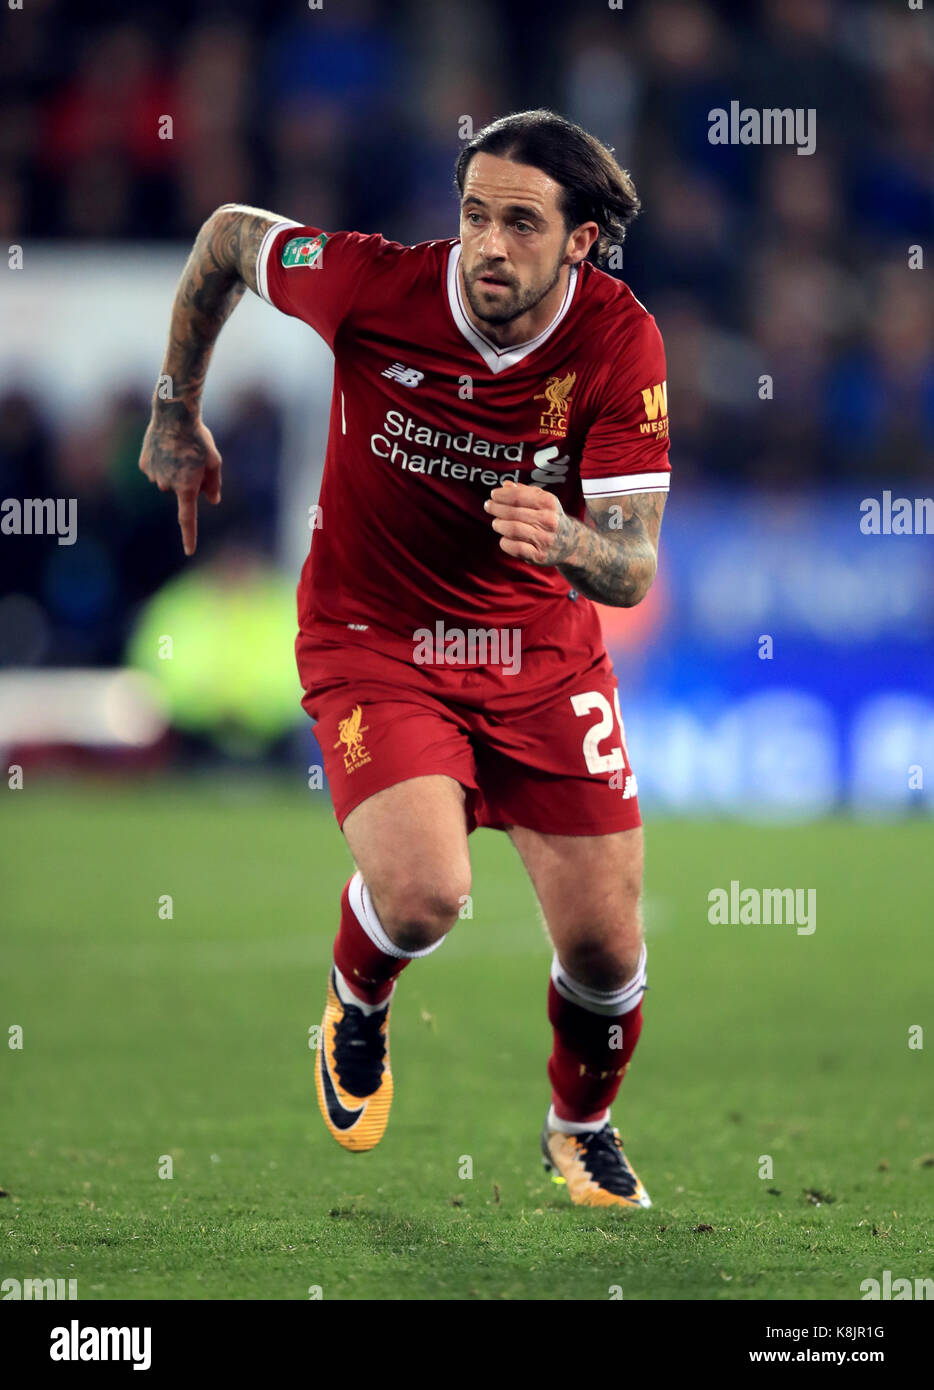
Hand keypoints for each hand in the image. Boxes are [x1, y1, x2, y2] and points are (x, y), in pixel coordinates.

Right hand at [139, 408, 222, 555]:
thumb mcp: (214, 461)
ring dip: (175, 470)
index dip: (189, 536)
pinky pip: (156, 469)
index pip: (187, 519)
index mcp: (186, 488)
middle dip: (189, 481)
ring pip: (167, 480)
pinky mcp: (144, 464)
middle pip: (181, 491)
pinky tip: (166, 446)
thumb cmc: (198, 438)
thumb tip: (212, 500)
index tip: (189, 551)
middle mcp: (167, 485)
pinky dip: (162, 462)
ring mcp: (153, 475)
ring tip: (180, 449)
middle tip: (195, 459)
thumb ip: (213, 484)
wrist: (173, 415)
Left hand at [484, 479, 577, 565]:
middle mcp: (549, 520)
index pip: (519, 496)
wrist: (570, 542)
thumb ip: (524, 492)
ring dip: (499, 525)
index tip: (493, 495)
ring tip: (496, 522)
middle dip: (497, 508)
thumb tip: (505, 485)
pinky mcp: (539, 555)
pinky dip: (505, 542)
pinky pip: (515, 548)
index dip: (502, 495)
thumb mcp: (542, 501)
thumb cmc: (549, 517)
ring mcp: (545, 539)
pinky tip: (504, 538)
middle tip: (489, 506)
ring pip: (513, 529)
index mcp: (549, 503)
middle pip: (513, 512)